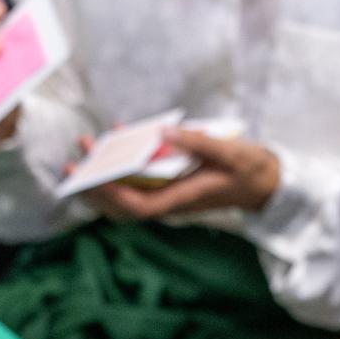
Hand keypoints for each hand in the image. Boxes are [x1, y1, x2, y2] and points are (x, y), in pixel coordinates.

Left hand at [90, 127, 280, 220]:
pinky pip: (140, 179)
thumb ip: (197, 142)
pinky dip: (124, 163)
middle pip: (123, 206)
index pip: (140, 207)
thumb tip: (163, 132)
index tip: (94, 178)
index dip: (114, 196)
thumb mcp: (230, 152)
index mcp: (183, 198)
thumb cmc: (250, 170)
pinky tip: (119, 136)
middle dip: (96, 188)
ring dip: (104, 175)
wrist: (265, 184)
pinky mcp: (170, 184)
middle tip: (74, 163)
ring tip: (87, 147)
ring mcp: (169, 194)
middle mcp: (171, 201)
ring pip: (126, 194)